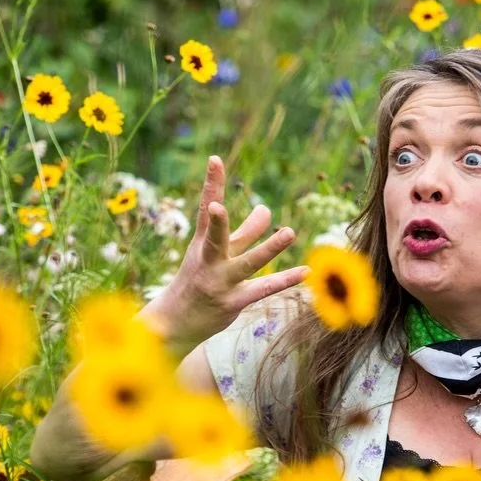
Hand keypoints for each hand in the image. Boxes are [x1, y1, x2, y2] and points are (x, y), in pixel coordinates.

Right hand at [138, 156, 307, 349]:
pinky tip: (305, 272)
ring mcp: (220, 282)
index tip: (215, 159)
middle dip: (217, 222)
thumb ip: (244, 232)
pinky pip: (263, 289)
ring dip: (269, 249)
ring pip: (248, 263)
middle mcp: (209, 261)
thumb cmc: (198, 280)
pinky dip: (284, 280)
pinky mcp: (233, 302)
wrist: (175, 322)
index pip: (206, 210)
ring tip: (289, 233)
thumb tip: (266, 210)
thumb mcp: (218, 253)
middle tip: (218, 206)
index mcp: (202, 243)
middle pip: (216, 238)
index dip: (211, 184)